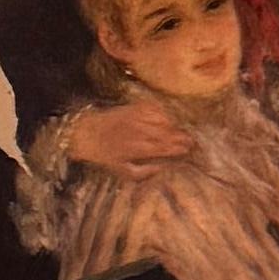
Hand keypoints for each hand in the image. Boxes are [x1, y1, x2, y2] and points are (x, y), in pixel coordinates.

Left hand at [68, 97, 189, 172]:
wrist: (85, 133)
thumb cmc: (105, 155)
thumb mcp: (123, 171)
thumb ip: (145, 172)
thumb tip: (163, 168)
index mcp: (139, 149)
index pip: (166, 148)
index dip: (179, 148)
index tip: (189, 150)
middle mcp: (141, 132)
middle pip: (169, 133)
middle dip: (182, 137)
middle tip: (193, 140)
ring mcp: (137, 118)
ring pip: (164, 120)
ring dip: (176, 124)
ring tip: (184, 128)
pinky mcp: (133, 107)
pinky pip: (155, 108)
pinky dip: (164, 112)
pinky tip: (169, 116)